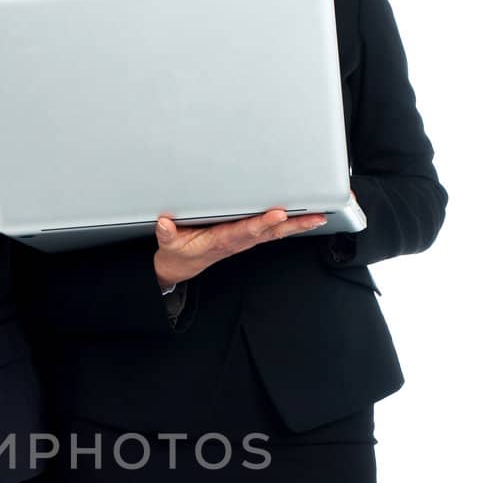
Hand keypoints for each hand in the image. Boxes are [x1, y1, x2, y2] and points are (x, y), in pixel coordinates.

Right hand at [153, 205, 327, 287]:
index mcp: (219, 241)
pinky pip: (270, 233)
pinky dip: (288, 226)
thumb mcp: (168, 244)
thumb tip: (164, 224)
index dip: (261, 223)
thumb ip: (166, 234)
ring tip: (318, 217)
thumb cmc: (177, 252)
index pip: (244, 231)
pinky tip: (303, 221)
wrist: (179, 267)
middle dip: (292, 225)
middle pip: (268, 232)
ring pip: (274, 233)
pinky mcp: (245, 239)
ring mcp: (243, 241)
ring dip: (297, 226)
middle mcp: (236, 242)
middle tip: (314, 217)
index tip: (276, 214)